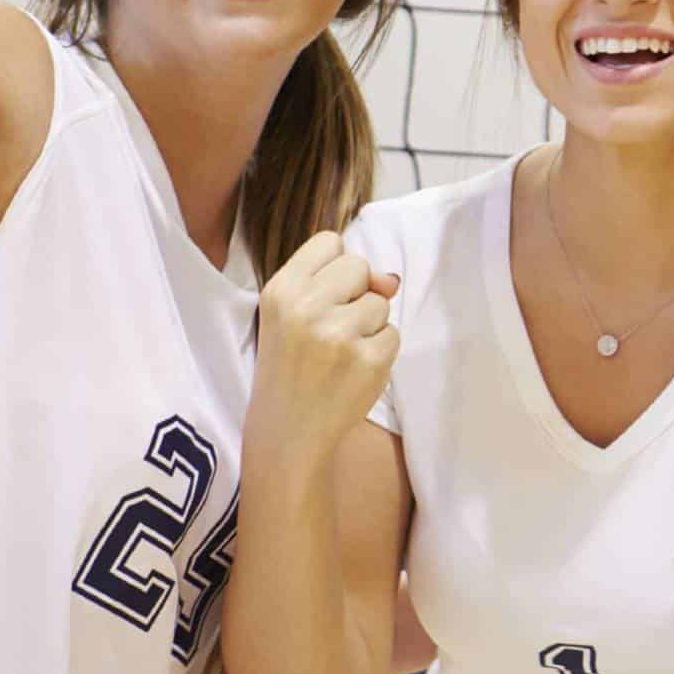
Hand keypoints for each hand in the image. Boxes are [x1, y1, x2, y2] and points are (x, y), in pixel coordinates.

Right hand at [251, 231, 400, 465]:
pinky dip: (379, 352)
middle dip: (355, 293)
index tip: (322, 296)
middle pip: (360, 266)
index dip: (335, 268)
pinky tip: (351, 371)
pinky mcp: (368, 360)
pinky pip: (393, 334)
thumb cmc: (291, 367)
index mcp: (281, 290)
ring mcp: (339, 334)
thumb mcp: (293, 317)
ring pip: (381, 303)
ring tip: (338, 354)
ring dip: (369, 326)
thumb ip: (337, 284)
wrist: (287, 431)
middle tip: (329, 330)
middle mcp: (307, 307)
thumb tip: (391, 280)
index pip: (329, 241)